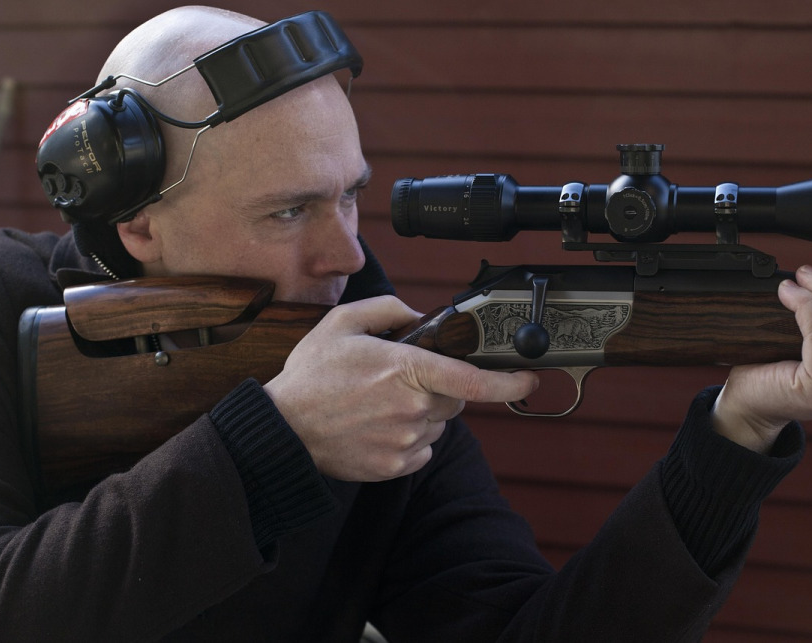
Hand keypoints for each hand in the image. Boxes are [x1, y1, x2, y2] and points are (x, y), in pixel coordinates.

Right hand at [263, 295, 538, 480]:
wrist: (282, 430)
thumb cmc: (311, 377)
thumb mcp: (341, 324)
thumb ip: (387, 310)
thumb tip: (418, 315)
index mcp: (405, 370)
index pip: (471, 378)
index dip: (507, 381)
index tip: (529, 378)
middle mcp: (411, 408)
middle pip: (455, 398)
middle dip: (440, 386)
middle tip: (402, 380)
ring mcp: (404, 441)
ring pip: (439, 424)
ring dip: (423, 413)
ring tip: (380, 405)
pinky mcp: (394, 467)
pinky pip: (422, 449)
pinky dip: (410, 438)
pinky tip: (378, 426)